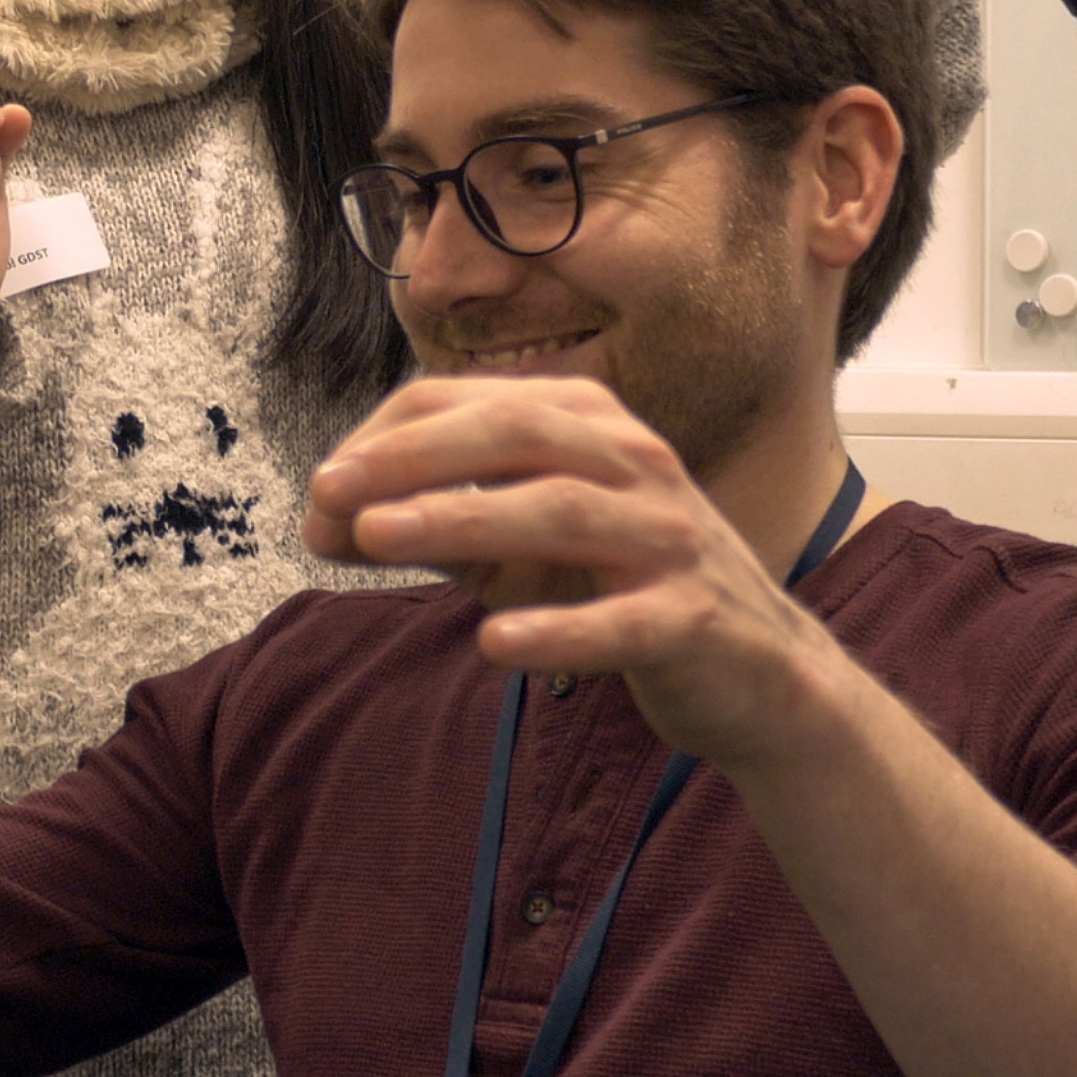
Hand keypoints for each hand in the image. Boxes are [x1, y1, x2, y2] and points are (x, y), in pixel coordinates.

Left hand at [303, 375, 845, 770]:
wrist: (755, 672)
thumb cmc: (618, 590)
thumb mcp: (521, 548)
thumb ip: (437, 525)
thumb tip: (326, 521)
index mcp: (589, 425)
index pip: (472, 403)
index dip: (386, 440)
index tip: (320, 490)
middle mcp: (635, 462)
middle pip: (518, 433)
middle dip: (415, 457)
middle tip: (330, 492)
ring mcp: (671, 537)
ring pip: (562, 511)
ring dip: (463, 518)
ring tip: (377, 538)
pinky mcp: (695, 617)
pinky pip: (622, 620)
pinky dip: (556, 628)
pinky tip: (493, 644)